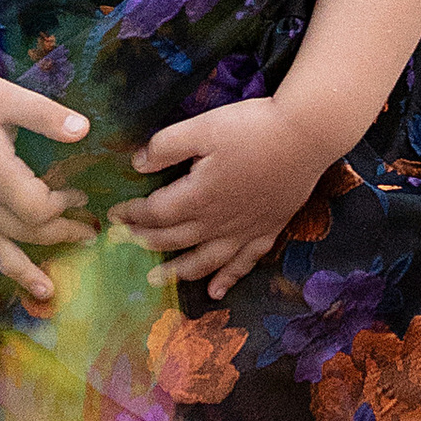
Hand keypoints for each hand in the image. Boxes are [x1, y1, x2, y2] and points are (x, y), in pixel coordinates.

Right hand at [0, 62, 93, 303]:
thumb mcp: (6, 97)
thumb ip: (45, 115)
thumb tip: (85, 130)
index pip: (38, 208)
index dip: (63, 207)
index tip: (80, 195)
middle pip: (23, 232)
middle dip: (58, 236)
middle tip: (86, 236)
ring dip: (21, 271)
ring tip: (45, 292)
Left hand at [115, 93, 335, 300]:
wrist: (305, 136)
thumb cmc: (252, 127)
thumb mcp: (202, 127)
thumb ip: (166, 146)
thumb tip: (137, 164)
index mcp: (197, 196)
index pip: (155, 213)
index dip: (132, 215)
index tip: (115, 214)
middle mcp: (217, 222)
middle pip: (174, 239)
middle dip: (145, 242)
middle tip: (125, 244)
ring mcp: (243, 231)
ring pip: (204, 261)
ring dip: (177, 272)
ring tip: (155, 280)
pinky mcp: (267, 230)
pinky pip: (243, 264)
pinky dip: (227, 280)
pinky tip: (216, 293)